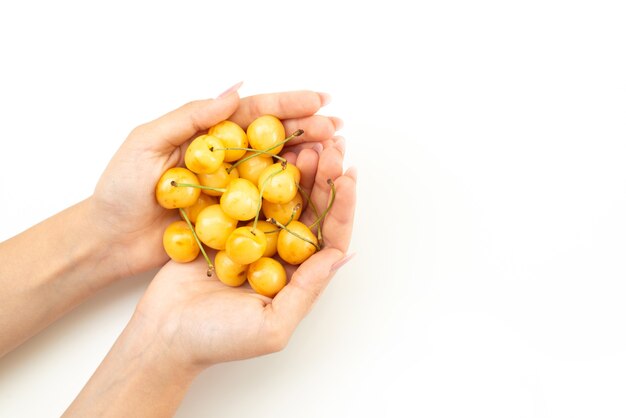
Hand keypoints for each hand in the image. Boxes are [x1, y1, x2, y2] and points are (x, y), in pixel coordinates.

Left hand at [89, 86, 338, 277]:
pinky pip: (267, 205)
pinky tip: (314, 193)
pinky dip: (292, 198)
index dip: (288, 104)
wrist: (109, 240)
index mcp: (208, 133)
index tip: (319, 100)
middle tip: (337, 129)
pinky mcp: (234, 219)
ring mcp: (233, 189)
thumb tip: (234, 93)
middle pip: (274, 139)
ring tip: (334, 155)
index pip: (254, 113)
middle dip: (308, 131)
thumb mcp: (146, 143)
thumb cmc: (119, 190)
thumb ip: (189, 119)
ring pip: (277, 170)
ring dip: (308, 162)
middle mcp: (226, 158)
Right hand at [130, 139, 355, 371]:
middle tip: (331, 146)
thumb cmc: (217, 340)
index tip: (348, 175)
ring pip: (283, 199)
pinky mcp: (227, 229)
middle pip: (311, 212)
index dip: (343, 207)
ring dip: (298, 171)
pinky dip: (260, 175)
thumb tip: (339, 255)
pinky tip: (267, 153)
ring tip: (307, 143)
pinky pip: (249, 196)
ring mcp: (255, 240)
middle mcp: (282, 256)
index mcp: (299, 278)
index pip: (331, 237)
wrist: (163, 334)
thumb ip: (306, 292)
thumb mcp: (271, 327)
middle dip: (325, 179)